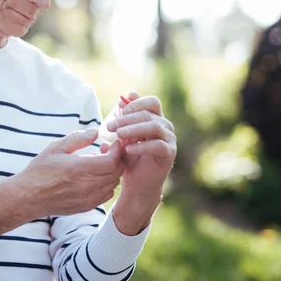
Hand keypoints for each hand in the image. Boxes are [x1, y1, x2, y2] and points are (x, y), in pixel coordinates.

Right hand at [15, 129, 123, 216]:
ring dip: (111, 172)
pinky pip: (106, 195)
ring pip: (113, 184)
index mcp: (79, 169)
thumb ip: (78, 138)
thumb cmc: (40, 171)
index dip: (117, 151)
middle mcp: (86, 186)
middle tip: (106, 150)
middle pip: (117, 173)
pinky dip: (106, 184)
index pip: (112, 161)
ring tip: (98, 163)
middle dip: (117, 159)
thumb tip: (96, 132)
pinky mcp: (86, 207)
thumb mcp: (56, 148)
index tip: (113, 143)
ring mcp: (88, 199)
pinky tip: (94, 176)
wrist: (28, 197)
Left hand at [102, 93, 176, 233]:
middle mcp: (165, 127)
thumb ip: (124, 118)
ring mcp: (169, 140)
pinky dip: (142, 146)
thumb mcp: (124, 135)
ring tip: (118, 134)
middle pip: (149, 113)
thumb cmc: (130, 157)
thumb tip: (124, 98)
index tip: (118, 112)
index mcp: (155, 119)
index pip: (151, 102)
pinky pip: (158, 145)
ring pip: (154, 126)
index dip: (135, 104)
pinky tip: (128, 150)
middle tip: (110, 126)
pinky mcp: (169, 154)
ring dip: (134, 129)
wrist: (137, 183)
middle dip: (127, 118)